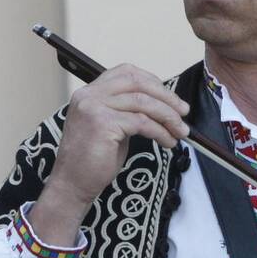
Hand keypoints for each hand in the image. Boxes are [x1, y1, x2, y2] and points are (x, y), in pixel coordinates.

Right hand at [31, 65, 189, 245]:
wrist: (73, 185)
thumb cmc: (93, 160)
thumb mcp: (110, 126)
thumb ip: (127, 110)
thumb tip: (161, 105)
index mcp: (90, 92)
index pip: (127, 72)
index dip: (153, 81)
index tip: (171, 98)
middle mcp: (89, 95)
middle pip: (137, 83)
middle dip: (166, 97)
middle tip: (183, 112)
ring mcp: (94, 107)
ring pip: (144, 102)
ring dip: (168, 116)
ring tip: (180, 131)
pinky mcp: (103, 124)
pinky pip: (142, 122)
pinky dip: (161, 132)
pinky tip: (167, 142)